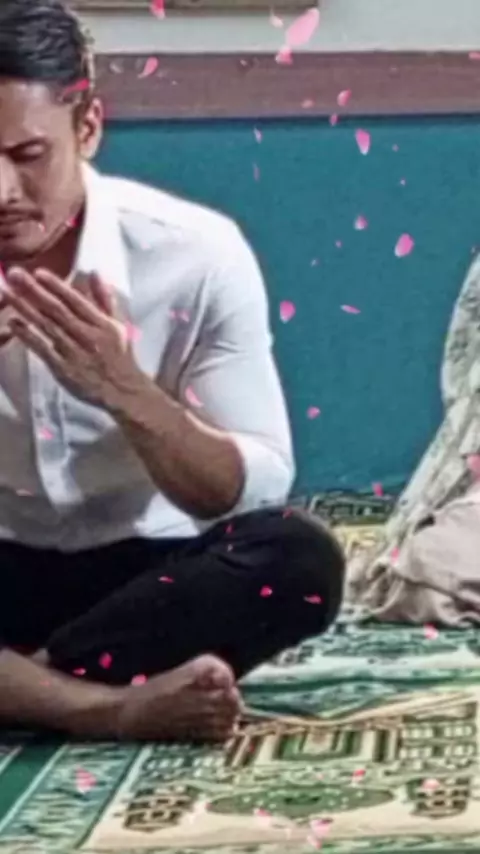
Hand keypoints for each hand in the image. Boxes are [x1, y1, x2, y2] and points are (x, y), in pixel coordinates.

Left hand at [3, 267, 142, 409]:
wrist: (122, 391)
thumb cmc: (119, 355)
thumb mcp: (117, 325)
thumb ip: (104, 299)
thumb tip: (94, 272)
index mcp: (101, 324)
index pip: (76, 301)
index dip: (56, 286)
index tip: (38, 272)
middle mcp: (87, 336)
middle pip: (57, 310)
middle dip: (34, 291)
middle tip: (15, 274)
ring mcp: (74, 353)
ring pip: (46, 326)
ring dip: (25, 308)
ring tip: (7, 292)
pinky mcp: (63, 369)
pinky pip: (42, 349)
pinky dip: (27, 336)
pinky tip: (13, 323)